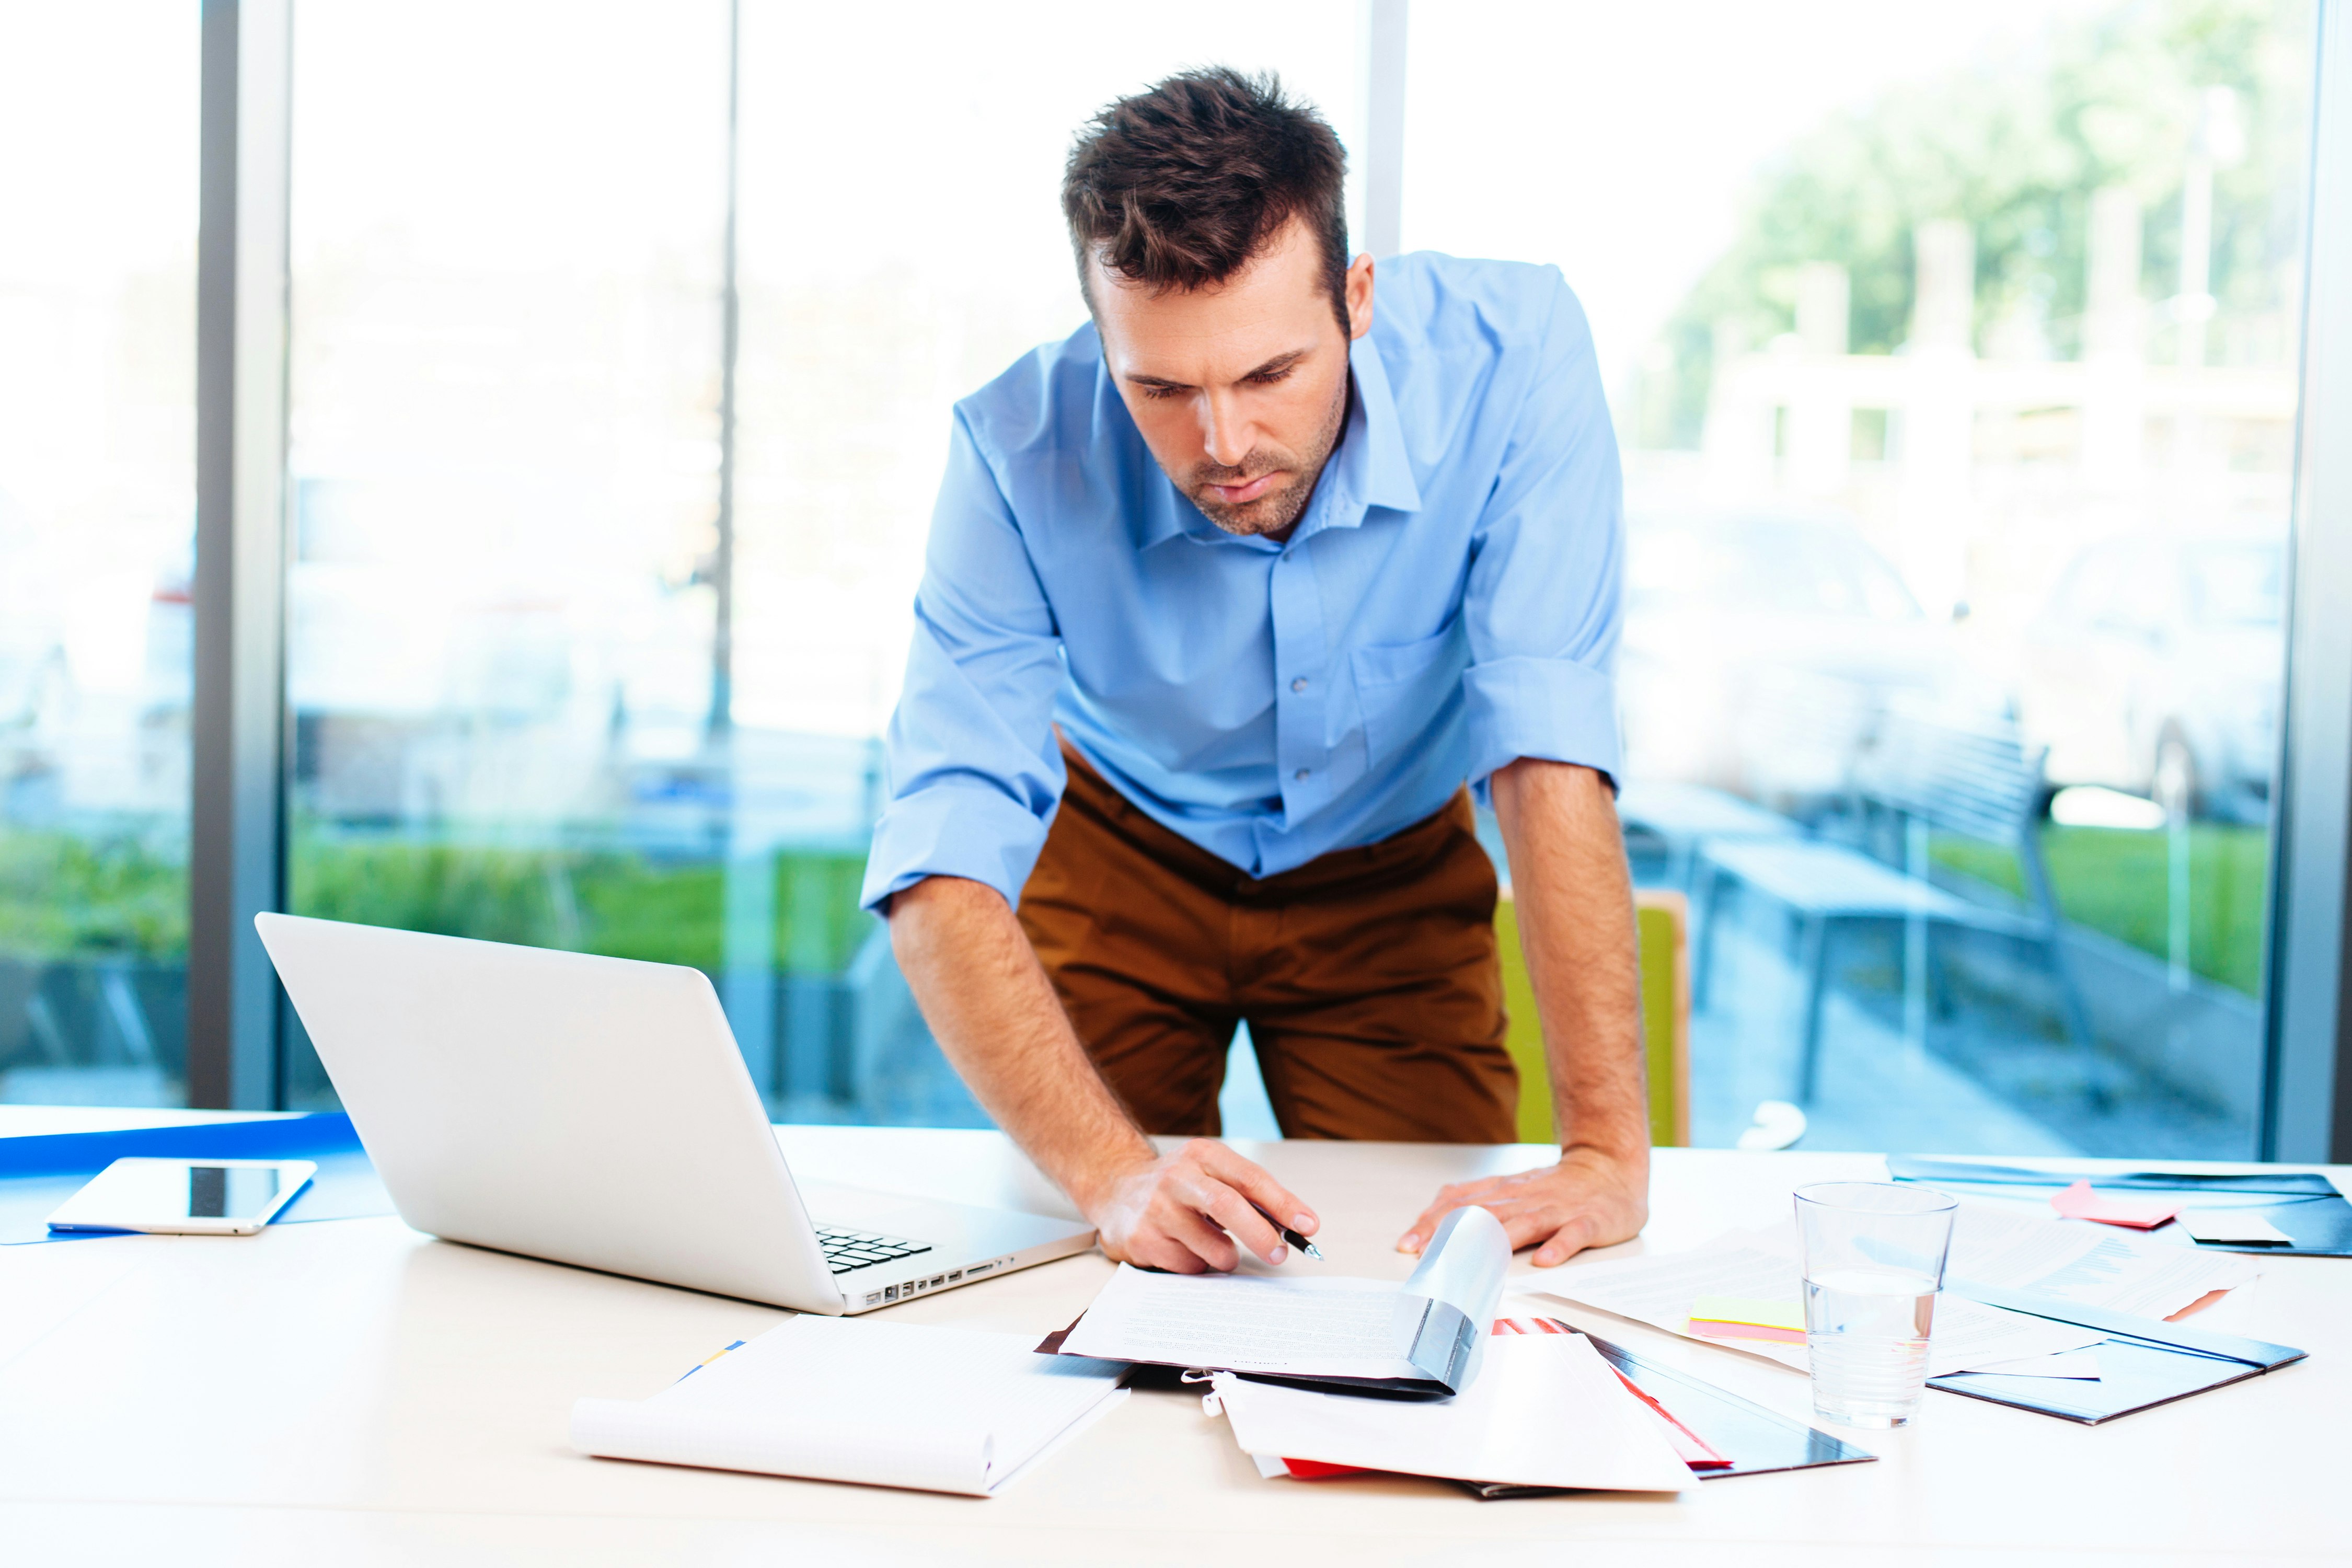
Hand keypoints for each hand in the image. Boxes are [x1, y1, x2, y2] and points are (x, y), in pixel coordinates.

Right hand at [1081, 1138, 1319, 1273]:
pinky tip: (1183, 1249)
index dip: (1283, 1203)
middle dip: (1260, 1234)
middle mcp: (1177, 1177)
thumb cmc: (1178, 1186)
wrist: (1115, 1190)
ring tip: (1214, 1246)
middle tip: (1279, 1253)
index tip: (1308, 1225)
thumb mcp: (1211, 1174)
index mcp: (1203, 1156)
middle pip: (1227, 1205)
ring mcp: (1156, 1208)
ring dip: (1225, 1256)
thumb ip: (1249, 1195)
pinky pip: (1189, 1266)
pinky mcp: (1142, 1239)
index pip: (1250, 1178)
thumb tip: (1295, 1226)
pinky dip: (1198, 1265)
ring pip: (1212, 1247)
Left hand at [1394, 1145, 1647, 1266]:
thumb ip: (1478, 1199)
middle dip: (1453, 1234)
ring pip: (1524, 1224)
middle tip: (1425, 1254)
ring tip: (1473, 1260)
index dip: (1433, 1223)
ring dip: (1496, 1242)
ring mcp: (1557, 1209)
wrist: (1609, 1168)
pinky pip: (1572, 1235)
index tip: (1408, 1244)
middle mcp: (1526, 1198)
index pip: (1462, 1205)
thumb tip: (1436, 1213)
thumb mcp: (1511, 1188)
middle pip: (1484, 1215)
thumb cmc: (1556, 1187)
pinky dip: (1558, 1247)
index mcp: (1505, 1192)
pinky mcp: (1588, 1221)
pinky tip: (1544, 1261)